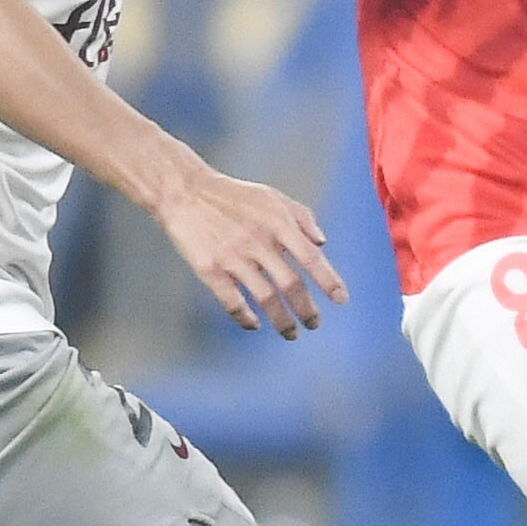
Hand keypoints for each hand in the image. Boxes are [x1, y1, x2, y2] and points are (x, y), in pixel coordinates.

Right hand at [150, 162, 343, 338]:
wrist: (185, 191)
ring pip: (265, 299)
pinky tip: (254, 324)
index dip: (328, 281)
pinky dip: (245, 318)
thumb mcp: (272, 196)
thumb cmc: (234, 196)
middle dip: (307, 310)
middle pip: (290, 285)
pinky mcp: (209, 269)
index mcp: (277, 222)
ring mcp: (233, 257)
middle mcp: (258, 241)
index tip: (341, 300)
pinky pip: (232, 302)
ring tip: (291, 333)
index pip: (310, 257)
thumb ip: (302, 217)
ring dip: (282, 321)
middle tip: (315, 324)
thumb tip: (322, 243)